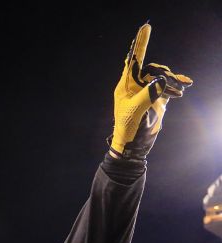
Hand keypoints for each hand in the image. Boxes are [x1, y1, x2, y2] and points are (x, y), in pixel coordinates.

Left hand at [108, 24, 191, 159]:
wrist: (134, 146)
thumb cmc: (127, 129)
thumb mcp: (134, 112)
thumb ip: (146, 95)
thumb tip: (161, 81)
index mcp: (125, 86)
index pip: (132, 60)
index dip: (139, 44)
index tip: (145, 27)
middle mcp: (136, 85)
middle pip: (152, 68)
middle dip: (164, 74)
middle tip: (172, 86)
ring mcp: (147, 91)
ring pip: (163, 77)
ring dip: (172, 82)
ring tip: (179, 91)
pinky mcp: (158, 97)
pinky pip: (169, 85)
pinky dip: (177, 84)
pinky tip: (185, 84)